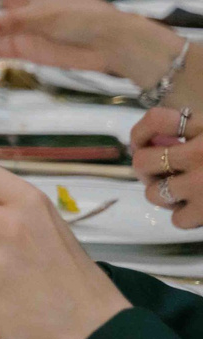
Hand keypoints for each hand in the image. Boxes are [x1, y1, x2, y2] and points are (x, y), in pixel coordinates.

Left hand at [131, 105, 202, 230]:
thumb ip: (188, 134)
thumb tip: (143, 145)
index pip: (156, 119)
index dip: (141, 133)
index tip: (144, 143)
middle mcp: (202, 152)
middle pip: (142, 161)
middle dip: (147, 172)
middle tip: (162, 176)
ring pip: (153, 193)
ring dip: (165, 197)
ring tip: (184, 194)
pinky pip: (176, 219)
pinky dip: (185, 218)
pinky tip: (199, 209)